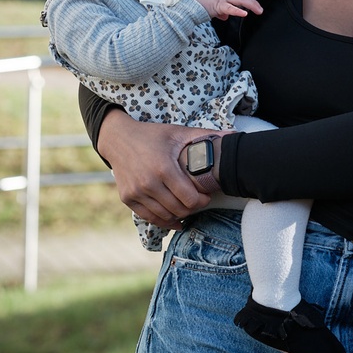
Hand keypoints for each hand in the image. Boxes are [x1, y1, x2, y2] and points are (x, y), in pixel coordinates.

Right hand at [97, 111, 225, 228]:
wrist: (118, 139)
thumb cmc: (152, 135)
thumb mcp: (177, 132)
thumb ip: (205, 136)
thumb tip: (234, 134)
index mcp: (163, 167)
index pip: (190, 199)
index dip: (202, 200)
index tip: (206, 195)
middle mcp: (148, 183)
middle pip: (179, 210)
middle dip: (192, 208)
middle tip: (198, 200)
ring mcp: (136, 192)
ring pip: (165, 216)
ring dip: (179, 214)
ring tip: (186, 205)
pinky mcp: (128, 198)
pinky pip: (150, 217)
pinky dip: (164, 220)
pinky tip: (174, 219)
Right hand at [191, 0, 262, 20]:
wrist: (186, 4)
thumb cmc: (197, 4)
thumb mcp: (212, 6)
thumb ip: (220, 11)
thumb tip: (226, 16)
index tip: (255, 5)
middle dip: (253, 2)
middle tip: (260, 9)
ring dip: (250, 4)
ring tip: (258, 10)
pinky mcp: (216, 4)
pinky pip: (229, 7)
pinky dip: (237, 10)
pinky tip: (244, 13)